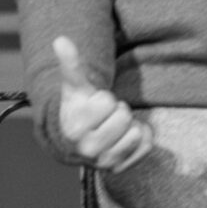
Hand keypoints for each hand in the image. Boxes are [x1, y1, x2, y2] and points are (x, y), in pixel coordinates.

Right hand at [52, 36, 151, 173]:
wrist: (75, 143)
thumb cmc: (78, 110)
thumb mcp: (74, 89)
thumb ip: (70, 64)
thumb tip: (60, 39)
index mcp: (75, 128)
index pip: (107, 101)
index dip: (103, 99)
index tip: (93, 107)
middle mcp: (89, 149)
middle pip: (124, 115)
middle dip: (116, 111)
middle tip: (104, 118)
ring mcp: (105, 162)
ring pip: (136, 132)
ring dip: (129, 124)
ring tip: (113, 127)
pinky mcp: (121, 168)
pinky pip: (146, 144)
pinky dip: (140, 136)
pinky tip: (124, 137)